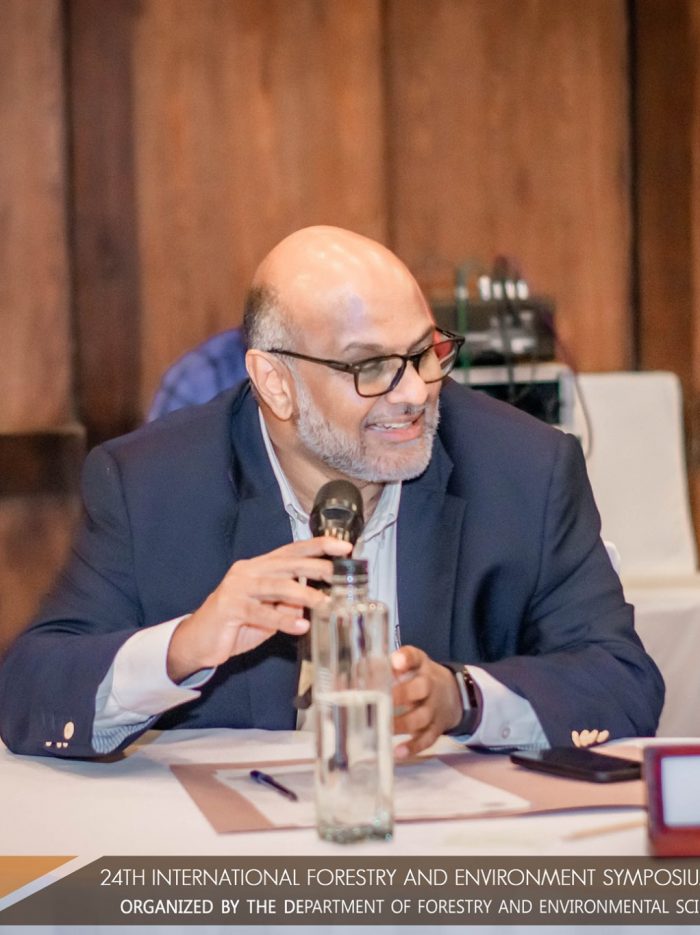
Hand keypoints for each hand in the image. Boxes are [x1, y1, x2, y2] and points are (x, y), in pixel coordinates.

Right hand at [166, 536, 351, 681]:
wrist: (197, 641)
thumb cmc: (234, 624)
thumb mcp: (268, 613)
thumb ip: (288, 605)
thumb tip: (312, 603)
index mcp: (259, 567)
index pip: (292, 551)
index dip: (318, 547)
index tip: (343, 547)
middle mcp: (248, 571)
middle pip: (288, 564)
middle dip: (317, 568)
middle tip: (340, 575)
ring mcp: (237, 587)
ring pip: (277, 586)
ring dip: (305, 595)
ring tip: (325, 604)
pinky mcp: (229, 607)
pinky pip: (261, 613)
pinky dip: (283, 621)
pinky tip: (300, 626)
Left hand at [391, 645, 462, 758]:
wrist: (451, 693)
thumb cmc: (418, 677)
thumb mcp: (409, 665)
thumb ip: (384, 667)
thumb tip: (352, 674)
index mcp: (420, 666)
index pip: (414, 657)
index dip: (405, 659)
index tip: (395, 662)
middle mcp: (430, 685)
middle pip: (421, 688)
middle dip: (402, 694)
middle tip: (380, 700)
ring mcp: (434, 708)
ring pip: (421, 717)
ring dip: (402, 724)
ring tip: (384, 728)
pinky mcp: (436, 728)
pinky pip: (427, 739)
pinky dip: (413, 747)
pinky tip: (398, 752)